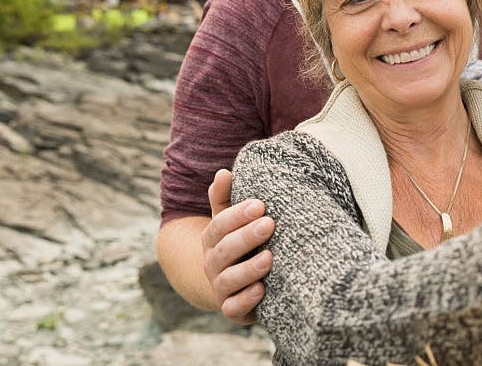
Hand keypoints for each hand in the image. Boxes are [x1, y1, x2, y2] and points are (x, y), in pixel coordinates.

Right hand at [202, 169, 274, 323]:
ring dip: (249, 269)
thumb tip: (223, 172)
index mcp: (212, 239)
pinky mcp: (231, 308)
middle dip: (247, 237)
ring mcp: (220, 287)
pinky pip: (233, 308)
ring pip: (229, 279)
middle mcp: (212, 263)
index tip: (260, 205)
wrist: (227, 284)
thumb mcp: (227, 219)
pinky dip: (246, 300)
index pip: (219, 225)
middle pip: (225, 250)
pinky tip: (262, 290)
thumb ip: (224, 197)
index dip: (238, 215)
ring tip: (270, 258)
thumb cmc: (235, 243)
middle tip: (269, 224)